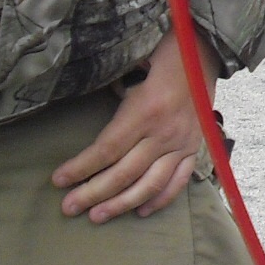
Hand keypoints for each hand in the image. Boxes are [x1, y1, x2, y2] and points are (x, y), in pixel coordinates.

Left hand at [52, 31, 218, 221]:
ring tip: (97, 216)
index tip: (58, 180)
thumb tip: (81, 111)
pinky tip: (140, 212)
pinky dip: (160, 199)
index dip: (81, 168)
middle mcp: (165, 132)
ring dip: (122, 203)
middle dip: (93, 193)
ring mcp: (183, 142)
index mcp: (146, 110)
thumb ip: (110, 90)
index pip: (107, 149)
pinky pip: (179, 181)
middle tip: (69, 207)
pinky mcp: (195, 146)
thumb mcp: (132, 65)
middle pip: (124, 172)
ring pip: (150, 184)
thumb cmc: (163, 52)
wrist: (205, 48)